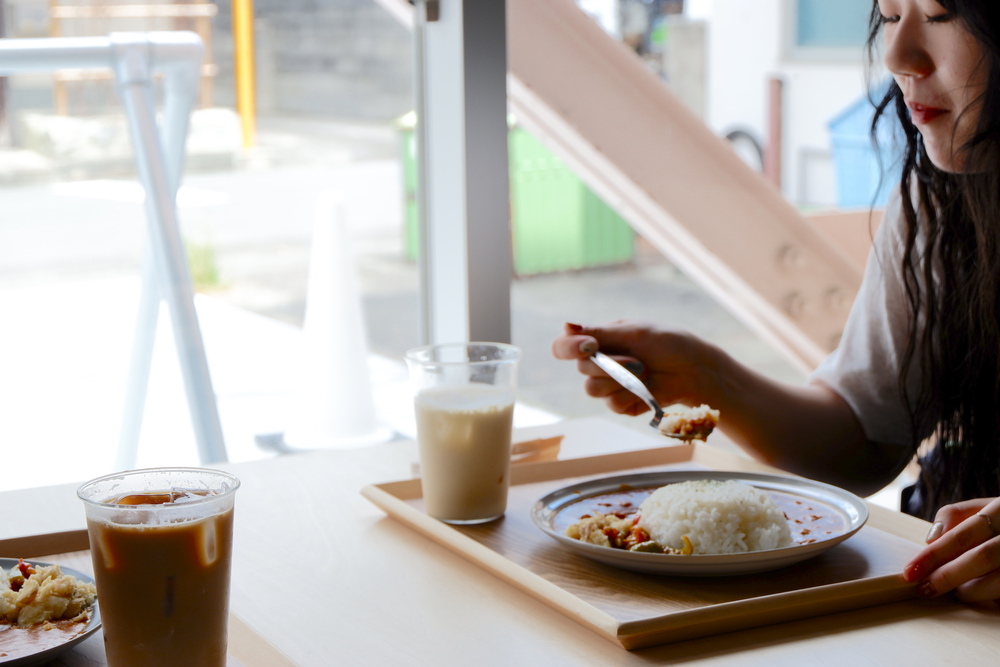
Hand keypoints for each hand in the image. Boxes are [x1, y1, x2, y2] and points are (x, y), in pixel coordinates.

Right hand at [550, 321, 714, 415]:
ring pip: (593, 389)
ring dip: (621, 380)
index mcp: (597, 342)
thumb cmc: (666, 342)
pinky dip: (632, 395)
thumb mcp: (633, 332)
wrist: (694, 369)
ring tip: (645, 372)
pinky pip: (612, 404)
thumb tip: (566, 326)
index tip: (589, 346)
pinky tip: (648, 388)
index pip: (563, 347)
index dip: (568, 348)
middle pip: (581, 370)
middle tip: (638, 361)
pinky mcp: (621, 404)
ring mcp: (608, 386)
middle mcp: (598, 364)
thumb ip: (599, 333)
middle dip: (610, 365)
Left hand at [903, 497, 999, 603]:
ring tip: (958, 592)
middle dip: (949, 576)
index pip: (963, 534)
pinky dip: (993, 598)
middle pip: (982, 557)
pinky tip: (983, 596)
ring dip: (973, 591)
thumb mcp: (984, 506)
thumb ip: (955, 515)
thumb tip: (931, 538)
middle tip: (926, 588)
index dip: (934, 555)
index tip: (910, 572)